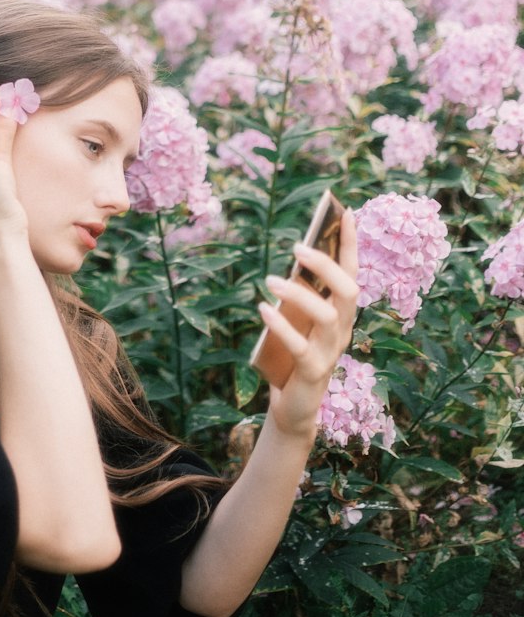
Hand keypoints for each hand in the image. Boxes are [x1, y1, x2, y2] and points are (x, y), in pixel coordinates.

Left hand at [258, 209, 358, 437]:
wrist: (295, 406)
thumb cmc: (296, 356)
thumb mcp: (301, 321)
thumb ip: (302, 294)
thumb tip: (295, 256)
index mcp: (342, 314)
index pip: (352, 272)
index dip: (350, 243)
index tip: (345, 210)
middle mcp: (343, 330)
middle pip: (349, 291)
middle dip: (327, 265)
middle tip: (297, 246)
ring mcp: (331, 352)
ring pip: (328, 316)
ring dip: (300, 294)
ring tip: (271, 279)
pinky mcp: (312, 373)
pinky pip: (300, 346)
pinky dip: (281, 325)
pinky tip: (263, 308)